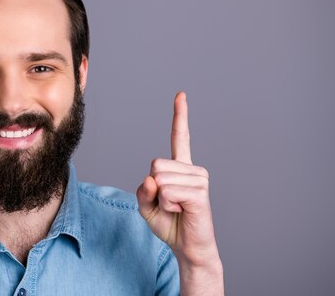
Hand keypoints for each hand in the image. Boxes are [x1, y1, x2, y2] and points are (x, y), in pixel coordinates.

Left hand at [136, 92, 219, 266]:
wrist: (187, 247)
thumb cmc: (169, 223)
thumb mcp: (146, 206)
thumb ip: (143, 190)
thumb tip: (152, 179)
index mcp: (180, 168)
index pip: (180, 137)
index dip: (180, 116)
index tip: (181, 95)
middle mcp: (192, 169)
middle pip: (155, 165)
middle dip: (153, 188)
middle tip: (169, 203)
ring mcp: (199, 180)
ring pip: (160, 179)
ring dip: (161, 199)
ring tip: (177, 208)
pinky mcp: (200, 194)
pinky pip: (168, 192)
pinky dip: (167, 205)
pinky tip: (181, 211)